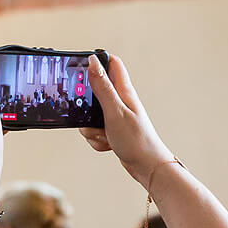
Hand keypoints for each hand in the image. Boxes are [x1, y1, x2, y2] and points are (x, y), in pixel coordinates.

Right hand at [79, 53, 173, 186]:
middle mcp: (120, 101)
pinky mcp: (112, 129)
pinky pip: (94, 130)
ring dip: (90, 126)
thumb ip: (102, 87)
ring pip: (90, 114)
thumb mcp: (114, 111)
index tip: (82, 68)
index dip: (97, 62)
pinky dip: (96, 138)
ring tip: (102, 133)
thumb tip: (93, 62)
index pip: (111, 63)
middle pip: (94, 91)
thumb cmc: (136, 139)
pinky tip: (107, 143)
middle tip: (91, 116)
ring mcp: (115, 115)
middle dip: (85, 105)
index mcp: (123, 91)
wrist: (146, 166)